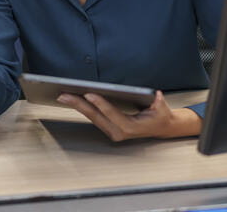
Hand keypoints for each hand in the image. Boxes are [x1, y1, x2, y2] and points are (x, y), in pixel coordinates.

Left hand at [57, 90, 201, 140]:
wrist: (160, 127)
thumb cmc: (160, 117)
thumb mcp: (163, 109)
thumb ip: (159, 103)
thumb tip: (156, 96)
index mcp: (131, 127)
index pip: (112, 114)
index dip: (100, 104)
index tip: (89, 94)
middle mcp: (119, 132)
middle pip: (96, 116)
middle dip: (79, 105)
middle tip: (64, 95)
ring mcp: (112, 131)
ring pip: (91, 117)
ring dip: (76, 106)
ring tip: (63, 96)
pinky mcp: (107, 128)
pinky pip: (93, 117)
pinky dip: (82, 108)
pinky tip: (72, 100)